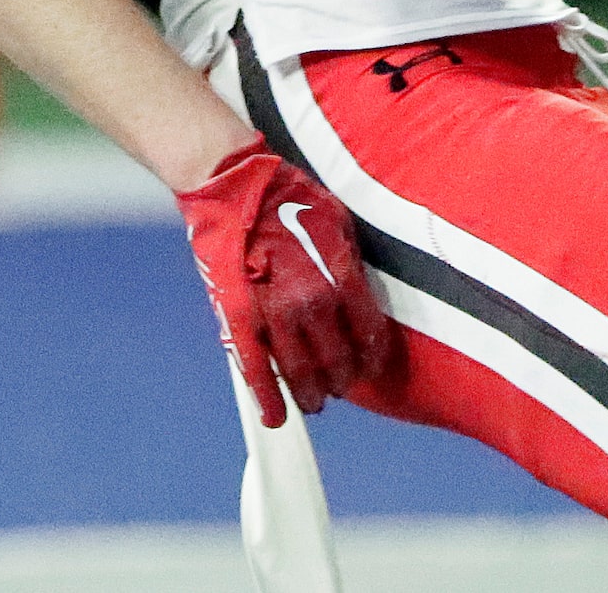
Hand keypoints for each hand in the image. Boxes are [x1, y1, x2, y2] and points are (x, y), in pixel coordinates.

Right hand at [175, 135, 395, 425]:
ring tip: (315, 402)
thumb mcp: (339, 223)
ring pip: (300, 372)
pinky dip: (267, 398)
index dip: (371, 356)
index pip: (368, 334)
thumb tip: (359, 293)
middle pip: (337, 360)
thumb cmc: (290, 198)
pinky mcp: (240, 320)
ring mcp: (274, 314)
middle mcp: (312, 301)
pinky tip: (276, 418)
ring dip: (311, 394)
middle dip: (343, 379)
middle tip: (342, 386)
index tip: (370, 366)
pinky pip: (256, 370)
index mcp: (341, 277)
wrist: (236, 189)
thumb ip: (350, 264)